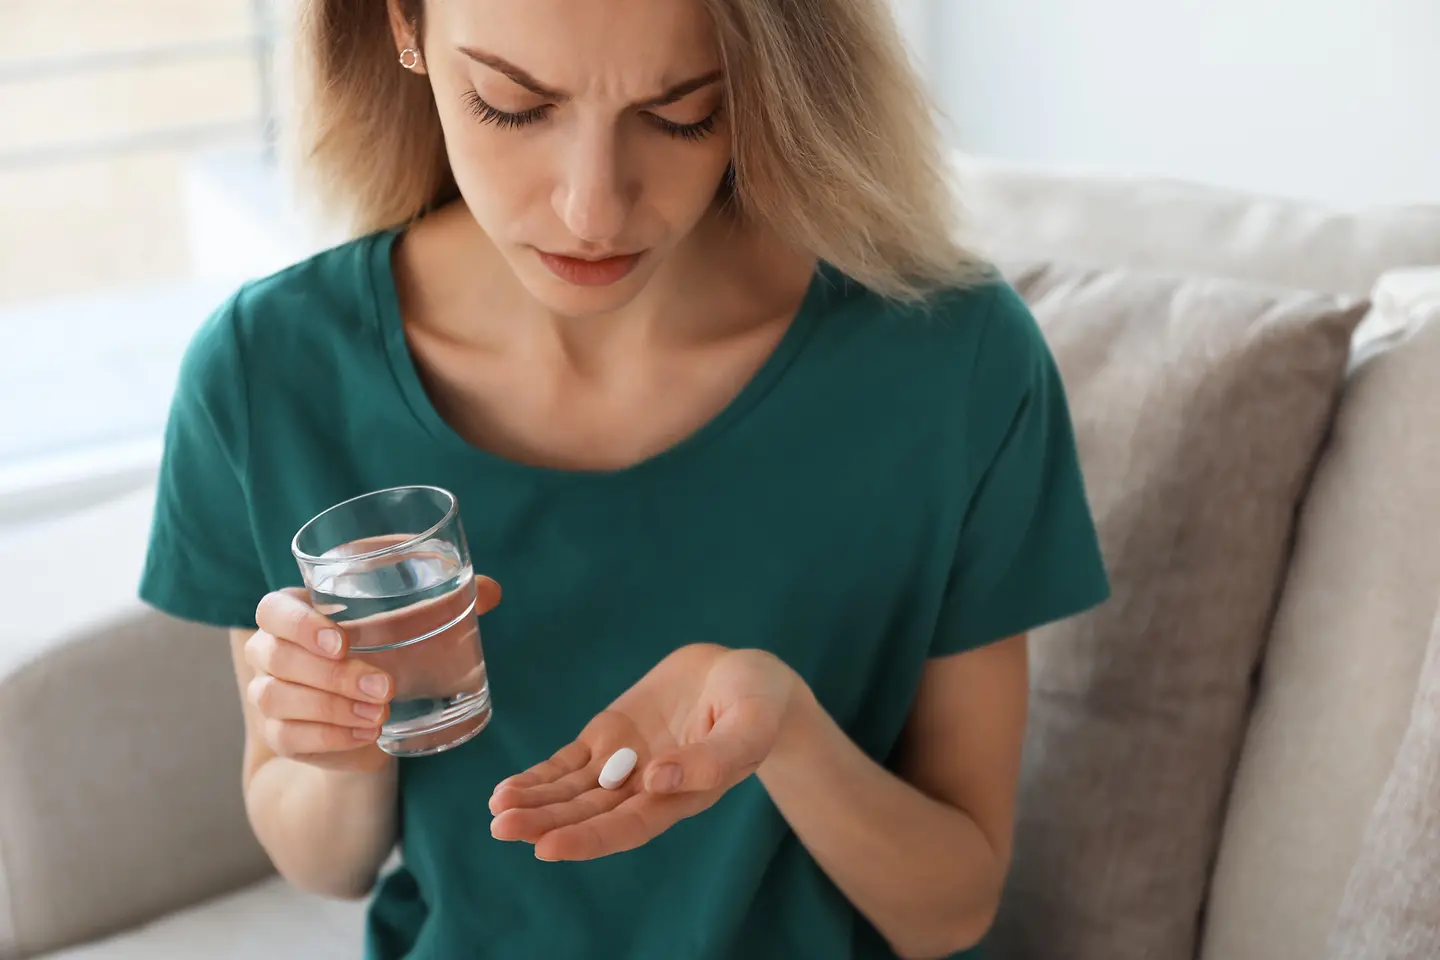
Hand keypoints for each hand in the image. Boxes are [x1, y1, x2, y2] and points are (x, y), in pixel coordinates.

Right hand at [245, 577, 502, 772]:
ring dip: (331, 707)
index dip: (298, 624)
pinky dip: (328, 736)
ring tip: (379, 713)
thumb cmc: (387, 648)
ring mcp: (270, 693)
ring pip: (278, 697)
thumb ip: (451, 599)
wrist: (369, 711)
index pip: (273, 610)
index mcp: (296, 610)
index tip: (341, 641)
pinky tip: (365, 733)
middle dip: (331, 675)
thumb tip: (493, 591)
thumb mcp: (415, 621)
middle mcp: (271, 650)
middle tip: (384, 687)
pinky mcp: (281, 733)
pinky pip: (290, 736)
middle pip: (277, 657)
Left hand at [489, 643, 800, 860]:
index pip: (628, 826)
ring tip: (497, 809)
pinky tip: (507, 790)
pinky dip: (538, 777)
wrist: (743, 674)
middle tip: (502, 826)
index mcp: (681, 796)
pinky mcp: (609, 737)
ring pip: (571, 793)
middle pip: (589, 815)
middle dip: (545, 822)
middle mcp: (646, 789)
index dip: (588, 839)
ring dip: (534, 802)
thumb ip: (712, 758)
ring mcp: (624, 763)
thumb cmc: (758, 704)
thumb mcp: (749, 726)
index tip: (547, 848)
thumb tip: (656, 779)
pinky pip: (567, 764)